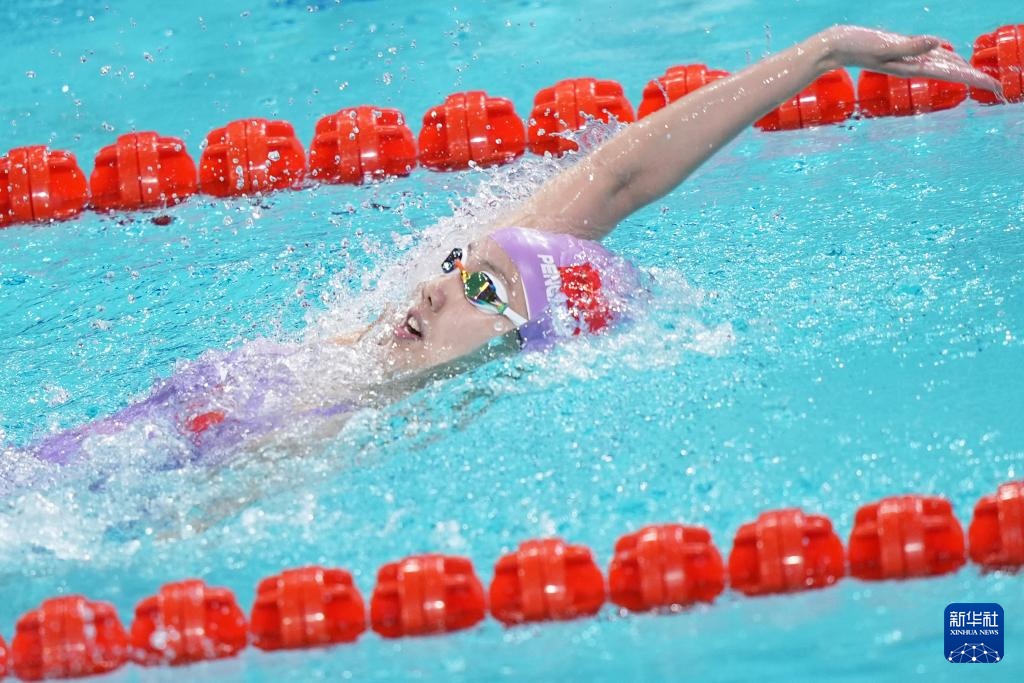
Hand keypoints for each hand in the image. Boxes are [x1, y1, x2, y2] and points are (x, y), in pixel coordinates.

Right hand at [816, 25, 1003, 95]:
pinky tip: (952, 57)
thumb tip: (936, 42)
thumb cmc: (856, 45)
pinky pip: (931, 56)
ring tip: (981, 78)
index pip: (953, 73)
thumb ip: (909, 45)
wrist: (835, 47)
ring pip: (944, 65)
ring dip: (963, 72)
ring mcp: (909, 58)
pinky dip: (947, 58)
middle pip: (953, 73)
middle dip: (976, 79)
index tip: (996, 88)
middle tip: (998, 88)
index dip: (976, 79)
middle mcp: (914, 64)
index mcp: (914, 66)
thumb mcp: (883, 45)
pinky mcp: (903, 50)